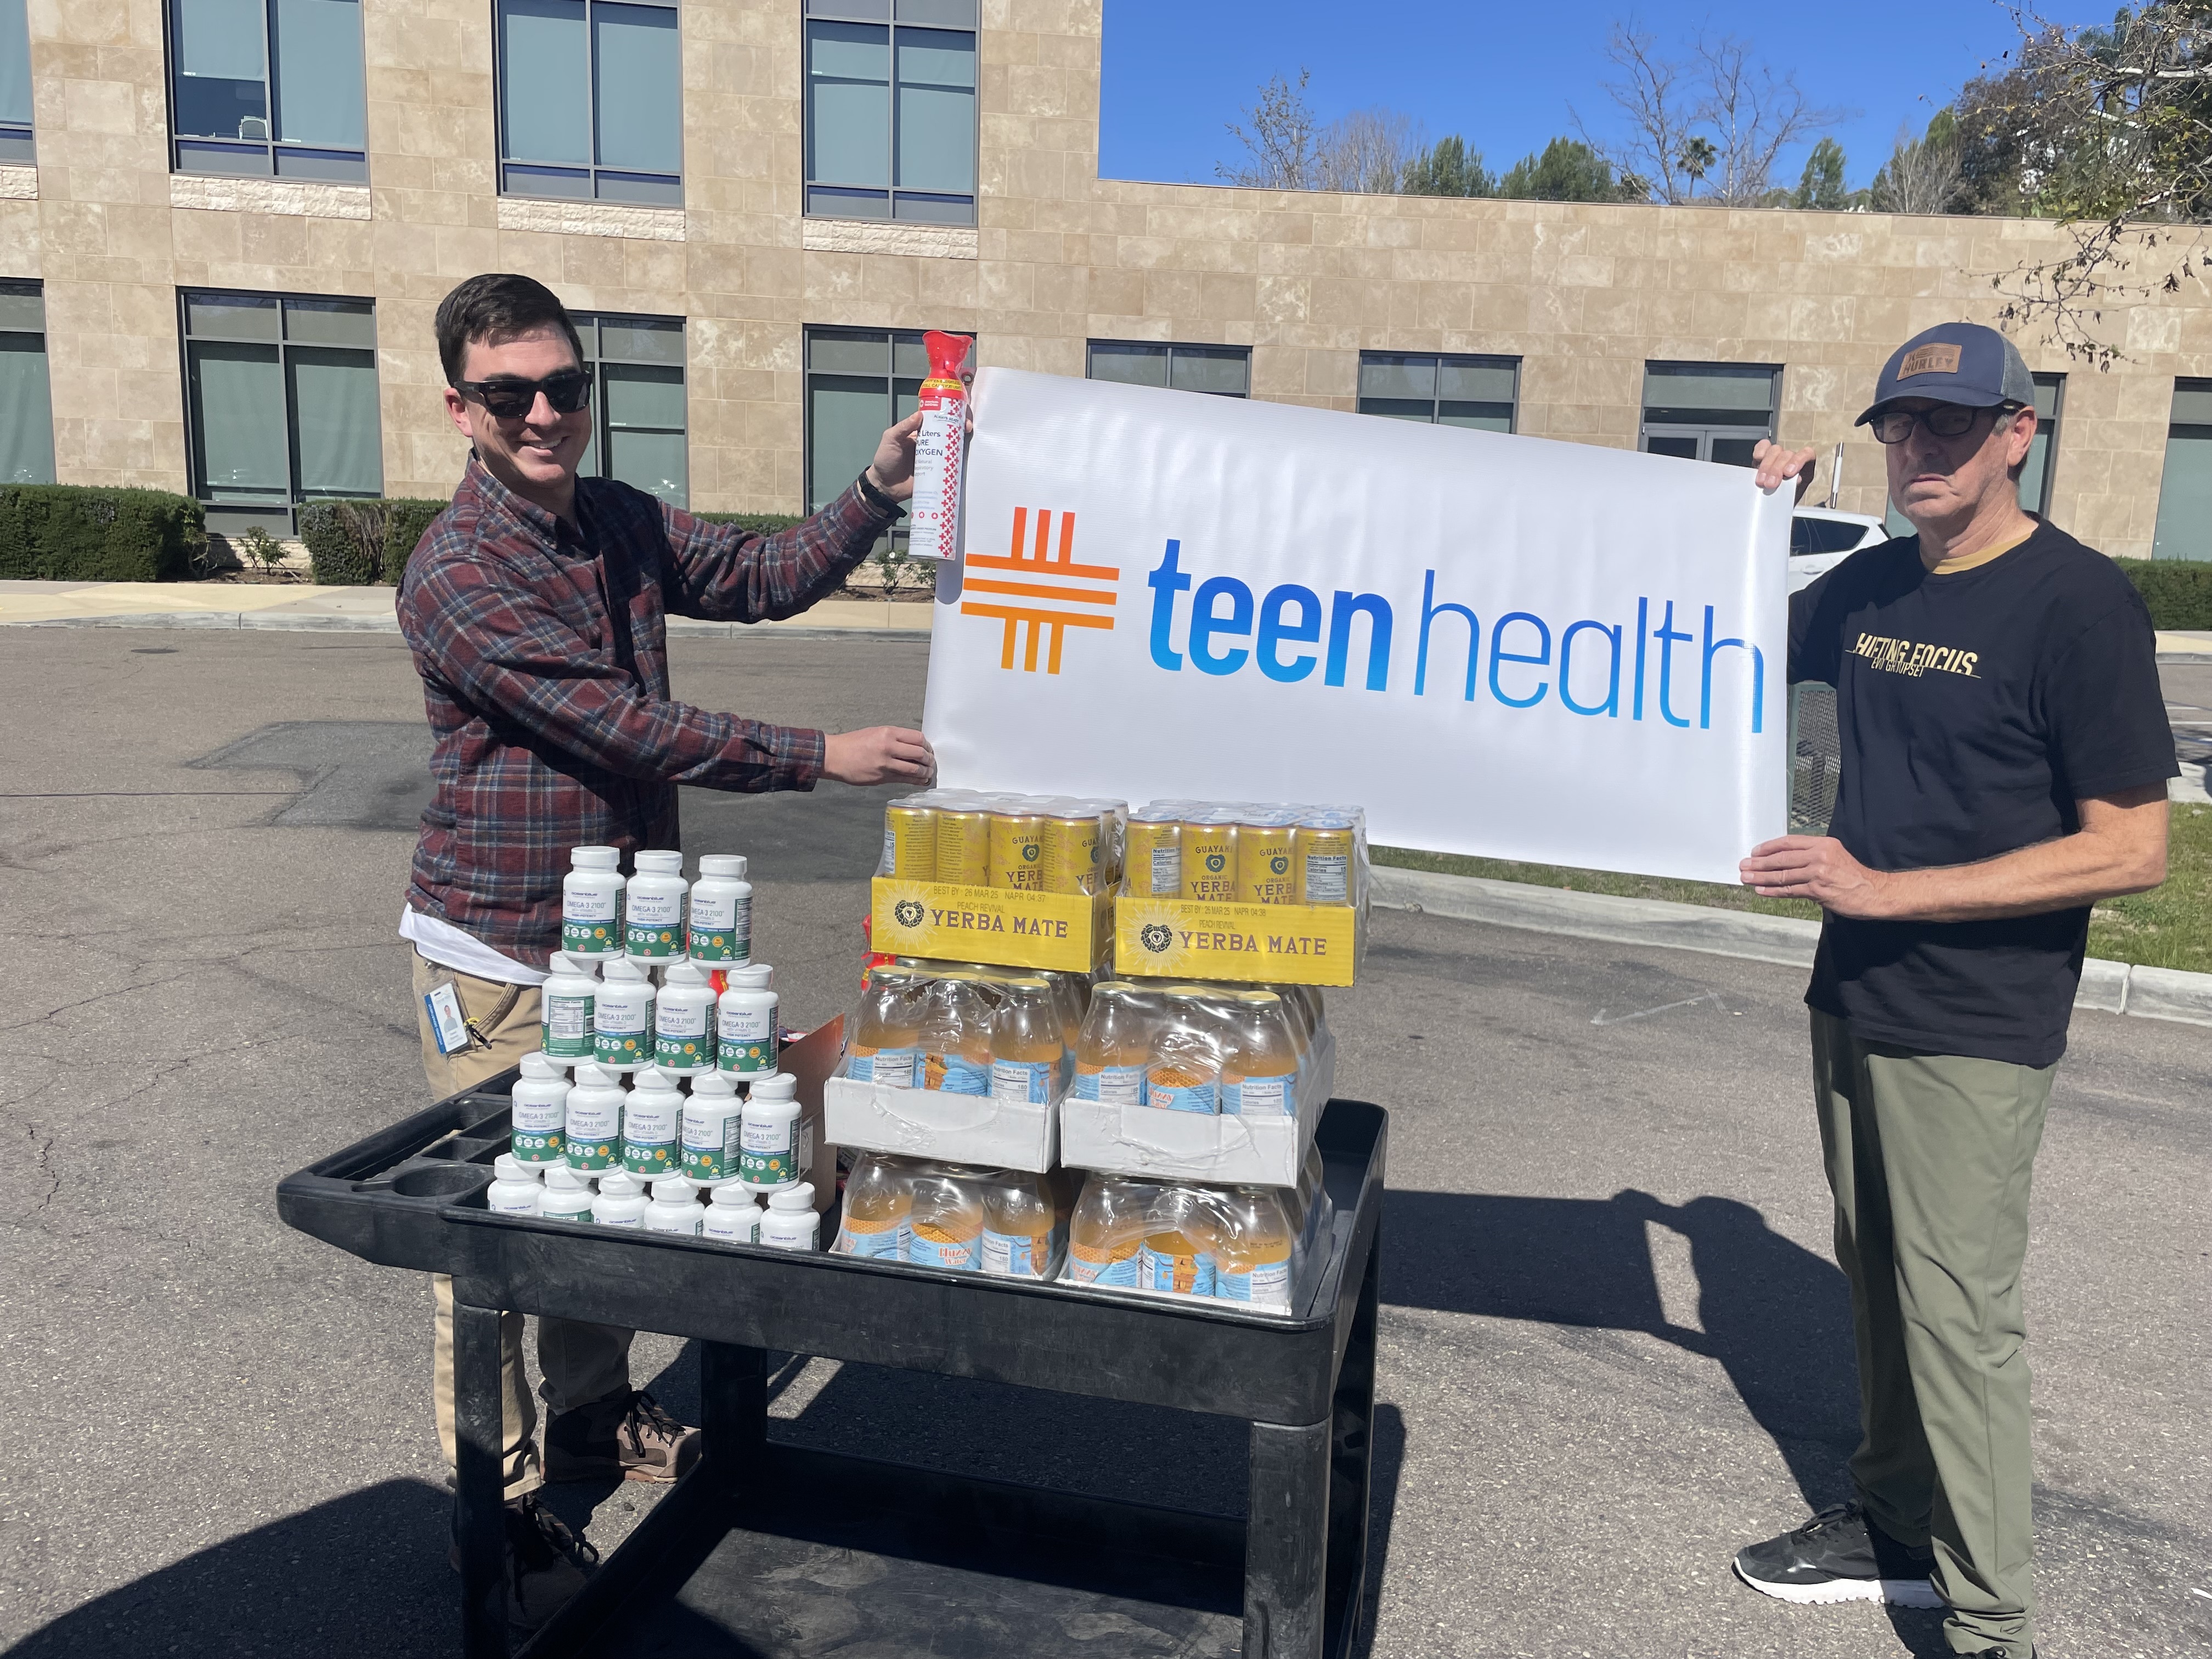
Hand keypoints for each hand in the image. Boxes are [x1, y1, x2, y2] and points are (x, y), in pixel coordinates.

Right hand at [822, 726, 935, 786]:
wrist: (834, 756)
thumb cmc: (852, 743)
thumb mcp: (875, 732)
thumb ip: (894, 738)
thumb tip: (911, 745)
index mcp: (888, 733)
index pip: (917, 738)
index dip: (927, 745)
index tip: (928, 749)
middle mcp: (889, 747)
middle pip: (919, 754)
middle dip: (929, 759)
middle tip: (930, 762)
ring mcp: (886, 764)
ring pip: (915, 769)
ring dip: (925, 772)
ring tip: (928, 772)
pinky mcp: (882, 778)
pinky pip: (905, 780)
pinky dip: (916, 781)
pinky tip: (921, 780)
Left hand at [864, 342, 976, 500]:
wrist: (884, 487)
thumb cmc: (885, 460)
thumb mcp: (890, 439)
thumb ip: (903, 427)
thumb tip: (920, 414)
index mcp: (920, 433)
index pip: (936, 420)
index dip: (947, 414)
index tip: (957, 411)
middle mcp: (930, 444)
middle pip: (948, 433)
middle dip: (960, 427)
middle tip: (967, 426)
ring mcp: (935, 459)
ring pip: (952, 449)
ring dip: (962, 443)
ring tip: (968, 439)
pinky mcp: (937, 473)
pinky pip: (949, 467)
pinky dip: (958, 463)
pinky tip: (965, 459)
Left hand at [1739, 835, 1890, 916]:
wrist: (1875, 892)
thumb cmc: (1853, 876)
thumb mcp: (1835, 856)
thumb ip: (1812, 855)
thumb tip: (1786, 859)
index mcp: (1823, 844)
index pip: (1789, 842)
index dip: (1769, 847)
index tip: (1755, 851)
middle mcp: (1819, 855)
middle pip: (1782, 858)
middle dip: (1760, 862)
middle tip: (1744, 865)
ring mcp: (1818, 873)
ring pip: (1783, 875)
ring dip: (1761, 877)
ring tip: (1746, 877)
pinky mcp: (1818, 890)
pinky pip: (1790, 890)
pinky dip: (1773, 891)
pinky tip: (1761, 890)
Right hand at [1752, 439, 1818, 502]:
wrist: (1774, 506)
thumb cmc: (1785, 502)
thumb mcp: (1793, 498)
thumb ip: (1796, 489)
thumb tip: (1796, 480)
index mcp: (1805, 467)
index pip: (1807, 454)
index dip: (1797, 461)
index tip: (1788, 473)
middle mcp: (1792, 459)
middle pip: (1786, 454)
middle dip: (1776, 469)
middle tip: (1769, 484)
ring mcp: (1778, 456)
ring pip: (1774, 450)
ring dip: (1766, 466)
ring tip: (1760, 481)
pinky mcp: (1764, 456)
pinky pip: (1763, 446)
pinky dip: (1760, 451)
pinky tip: (1757, 460)